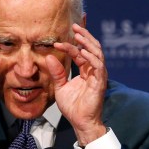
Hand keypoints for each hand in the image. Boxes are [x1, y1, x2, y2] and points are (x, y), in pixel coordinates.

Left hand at [46, 24, 106, 145]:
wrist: (80, 121)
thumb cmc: (72, 106)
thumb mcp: (60, 86)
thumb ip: (56, 72)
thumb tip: (48, 57)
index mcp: (85, 71)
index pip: (81, 52)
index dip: (72, 45)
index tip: (59, 41)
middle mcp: (93, 71)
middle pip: (92, 48)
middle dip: (84, 36)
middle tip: (75, 26)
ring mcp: (98, 76)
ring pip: (97, 53)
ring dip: (88, 43)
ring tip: (78, 35)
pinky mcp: (100, 82)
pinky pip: (98, 66)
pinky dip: (91, 57)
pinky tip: (83, 51)